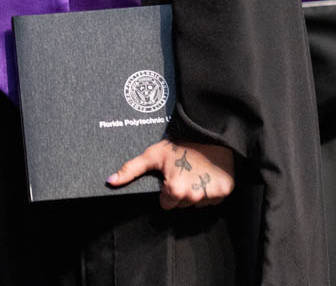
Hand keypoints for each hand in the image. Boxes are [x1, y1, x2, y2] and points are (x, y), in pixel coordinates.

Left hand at [107, 138, 233, 208]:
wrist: (208, 131)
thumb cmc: (178, 142)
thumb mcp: (152, 155)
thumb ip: (130, 170)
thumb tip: (110, 181)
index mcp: (175, 190)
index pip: (166, 204)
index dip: (166, 191)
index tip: (170, 176)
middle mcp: (194, 196)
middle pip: (182, 204)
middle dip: (180, 192)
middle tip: (183, 171)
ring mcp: (211, 195)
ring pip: (198, 203)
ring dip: (196, 192)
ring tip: (195, 171)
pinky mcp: (225, 191)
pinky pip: (214, 199)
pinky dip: (211, 189)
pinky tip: (206, 174)